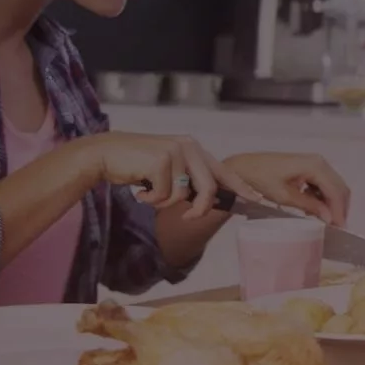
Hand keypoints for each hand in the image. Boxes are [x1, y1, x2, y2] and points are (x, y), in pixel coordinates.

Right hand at [81, 131, 264, 218]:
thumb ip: (189, 180)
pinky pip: (164, 195)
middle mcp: (189, 147)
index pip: (224, 171)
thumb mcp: (169, 170)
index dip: (241, 187)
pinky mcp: (161, 160)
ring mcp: (176, 151)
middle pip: (209, 188)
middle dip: (200, 209)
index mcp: (194, 149)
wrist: (105, 155)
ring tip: (150, 192)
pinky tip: (140, 188)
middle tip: (189, 217)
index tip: (259, 200)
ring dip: (164, 203)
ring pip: (184, 195)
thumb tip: (208, 201)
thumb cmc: (137, 166)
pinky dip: (151, 199)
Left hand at [223, 152, 351, 226]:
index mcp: (315, 166)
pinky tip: (317, 208)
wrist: (243, 168)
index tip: (340, 228)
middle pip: (339, 187)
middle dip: (339, 208)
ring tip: (327, 221)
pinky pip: (325, 183)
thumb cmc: (261, 180)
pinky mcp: (310, 167)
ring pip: (334, 186)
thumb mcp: (285, 196)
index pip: (335, 191)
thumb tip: (329, 218)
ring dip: (333, 203)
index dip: (339, 211)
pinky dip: (325, 197)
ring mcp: (315, 163)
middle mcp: (320, 161)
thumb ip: (310, 206)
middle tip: (337, 228)